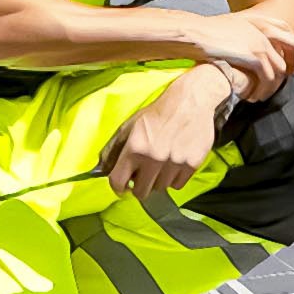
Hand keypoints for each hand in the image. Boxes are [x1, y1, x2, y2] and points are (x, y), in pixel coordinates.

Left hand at [112, 56, 234, 203]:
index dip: (118, 186)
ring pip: (160, 188)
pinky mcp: (191, 164)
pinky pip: (178, 185)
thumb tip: (102, 169)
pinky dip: (174, 178)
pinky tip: (173, 162)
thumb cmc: (158, 113)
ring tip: (161, 162)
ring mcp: (174, 163)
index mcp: (134, 148)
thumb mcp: (129, 126)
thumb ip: (113, 149)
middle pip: (141, 192)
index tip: (123, 186)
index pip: (118, 182)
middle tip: (143, 174)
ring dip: (158, 180)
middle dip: (139, 185)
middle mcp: (153, 158)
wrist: (189, 102)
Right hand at [200, 7, 293, 89]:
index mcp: (257, 20)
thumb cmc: (202, 32)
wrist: (193, 33)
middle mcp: (263, 31)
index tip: (286, 61)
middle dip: (288, 68)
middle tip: (278, 84)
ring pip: (280, 69)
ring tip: (261, 95)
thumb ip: (240, 34)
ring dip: (272, 85)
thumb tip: (240, 46)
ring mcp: (261, 44)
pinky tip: (253, 96)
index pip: (284, 31)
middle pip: (291, 50)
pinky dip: (263, 90)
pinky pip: (269, 78)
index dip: (289, 48)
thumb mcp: (226, 27)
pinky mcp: (256, 57)